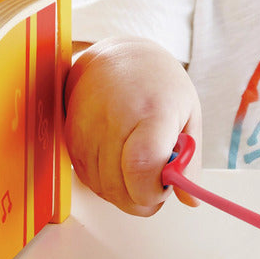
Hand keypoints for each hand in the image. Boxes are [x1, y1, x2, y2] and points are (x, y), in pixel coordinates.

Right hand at [64, 38, 201, 215]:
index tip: (163, 188)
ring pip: (102, 189)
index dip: (151, 192)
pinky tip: (119, 164)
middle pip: (119, 187)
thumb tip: (189, 200)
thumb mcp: (188, 116)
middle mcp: (114, 118)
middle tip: (155, 182)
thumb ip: (190, 162)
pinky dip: (105, 183)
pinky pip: (86, 179)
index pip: (142, 167)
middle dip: (141, 200)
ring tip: (138, 167)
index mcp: (152, 111)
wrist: (117, 58)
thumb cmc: (158, 85)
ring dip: (123, 193)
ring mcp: (87, 127)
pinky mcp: (69, 136)